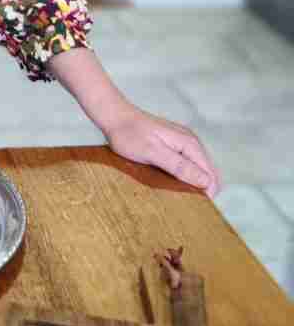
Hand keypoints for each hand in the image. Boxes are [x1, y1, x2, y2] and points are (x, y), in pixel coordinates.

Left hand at [104, 105, 220, 196]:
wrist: (114, 116)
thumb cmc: (129, 134)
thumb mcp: (153, 153)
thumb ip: (179, 166)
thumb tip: (206, 181)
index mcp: (190, 144)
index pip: (211, 175)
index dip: (206, 194)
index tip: (194, 208)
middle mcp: (191, 142)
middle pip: (207, 173)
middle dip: (202, 189)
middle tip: (186, 205)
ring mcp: (182, 142)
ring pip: (197, 169)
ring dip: (192, 183)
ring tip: (179, 197)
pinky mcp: (172, 144)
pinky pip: (186, 164)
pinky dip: (184, 175)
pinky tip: (172, 183)